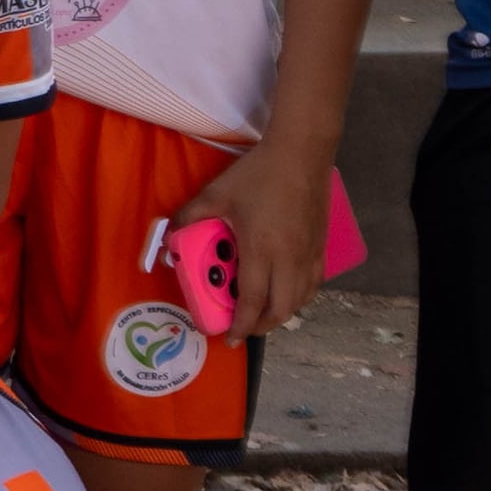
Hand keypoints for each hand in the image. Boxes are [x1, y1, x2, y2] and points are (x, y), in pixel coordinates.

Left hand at [172, 134, 336, 340]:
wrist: (302, 152)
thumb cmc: (257, 174)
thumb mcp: (216, 195)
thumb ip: (189, 217)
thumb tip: (168, 237)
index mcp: (261, 250)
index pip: (253, 301)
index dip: (241, 324)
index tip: (229, 338)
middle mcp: (289, 259)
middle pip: (282, 309)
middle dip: (262, 326)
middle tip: (244, 329)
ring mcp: (309, 253)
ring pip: (302, 299)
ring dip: (283, 314)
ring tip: (264, 315)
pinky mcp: (321, 245)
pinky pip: (314, 283)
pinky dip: (300, 296)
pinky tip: (288, 292)